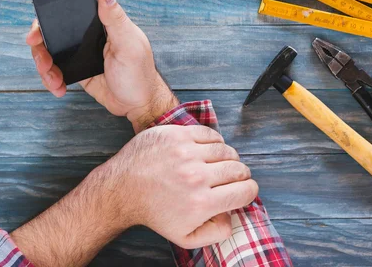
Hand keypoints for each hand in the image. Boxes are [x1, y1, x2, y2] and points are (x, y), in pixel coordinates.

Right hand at [27, 0, 178, 131]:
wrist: (138, 105)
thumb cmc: (140, 74)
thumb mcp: (129, 45)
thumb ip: (115, 18)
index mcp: (101, 23)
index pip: (69, 11)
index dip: (48, 18)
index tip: (38, 30)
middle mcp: (88, 35)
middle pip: (53, 32)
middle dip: (40, 47)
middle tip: (43, 62)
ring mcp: (81, 53)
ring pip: (50, 52)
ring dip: (44, 66)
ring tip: (53, 80)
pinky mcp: (77, 69)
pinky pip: (55, 70)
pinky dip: (51, 79)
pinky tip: (58, 87)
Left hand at [99, 125, 258, 248]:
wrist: (123, 189)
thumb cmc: (154, 212)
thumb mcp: (185, 237)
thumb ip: (216, 233)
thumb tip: (233, 216)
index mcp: (202, 203)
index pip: (247, 190)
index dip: (248, 191)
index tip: (241, 190)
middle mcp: (196, 176)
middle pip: (239, 169)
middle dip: (239, 175)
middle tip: (229, 178)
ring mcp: (186, 153)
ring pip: (227, 150)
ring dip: (227, 158)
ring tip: (217, 164)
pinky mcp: (176, 135)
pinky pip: (210, 133)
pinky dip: (214, 141)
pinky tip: (207, 150)